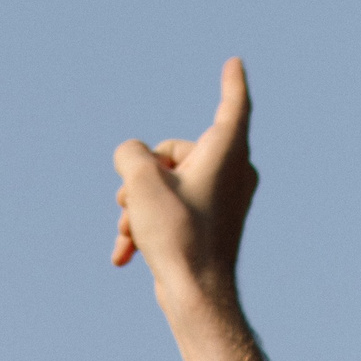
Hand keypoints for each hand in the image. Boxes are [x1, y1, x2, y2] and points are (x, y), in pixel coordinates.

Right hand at [112, 57, 257, 304]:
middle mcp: (232, 172)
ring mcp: (222, 200)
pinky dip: (147, 226)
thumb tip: (133, 160)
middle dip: (141, 178)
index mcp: (228, 152)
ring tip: (130, 232)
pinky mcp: (209, 224)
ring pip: (166, 185)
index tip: (235, 62)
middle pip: (174, 153)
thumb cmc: (178, 235)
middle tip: (131, 203)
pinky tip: (125, 253)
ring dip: (138, 207)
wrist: (196, 297)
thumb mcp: (141, 183)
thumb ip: (130, 155)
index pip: (234, 104)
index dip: (231, 81)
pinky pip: (171, 211)